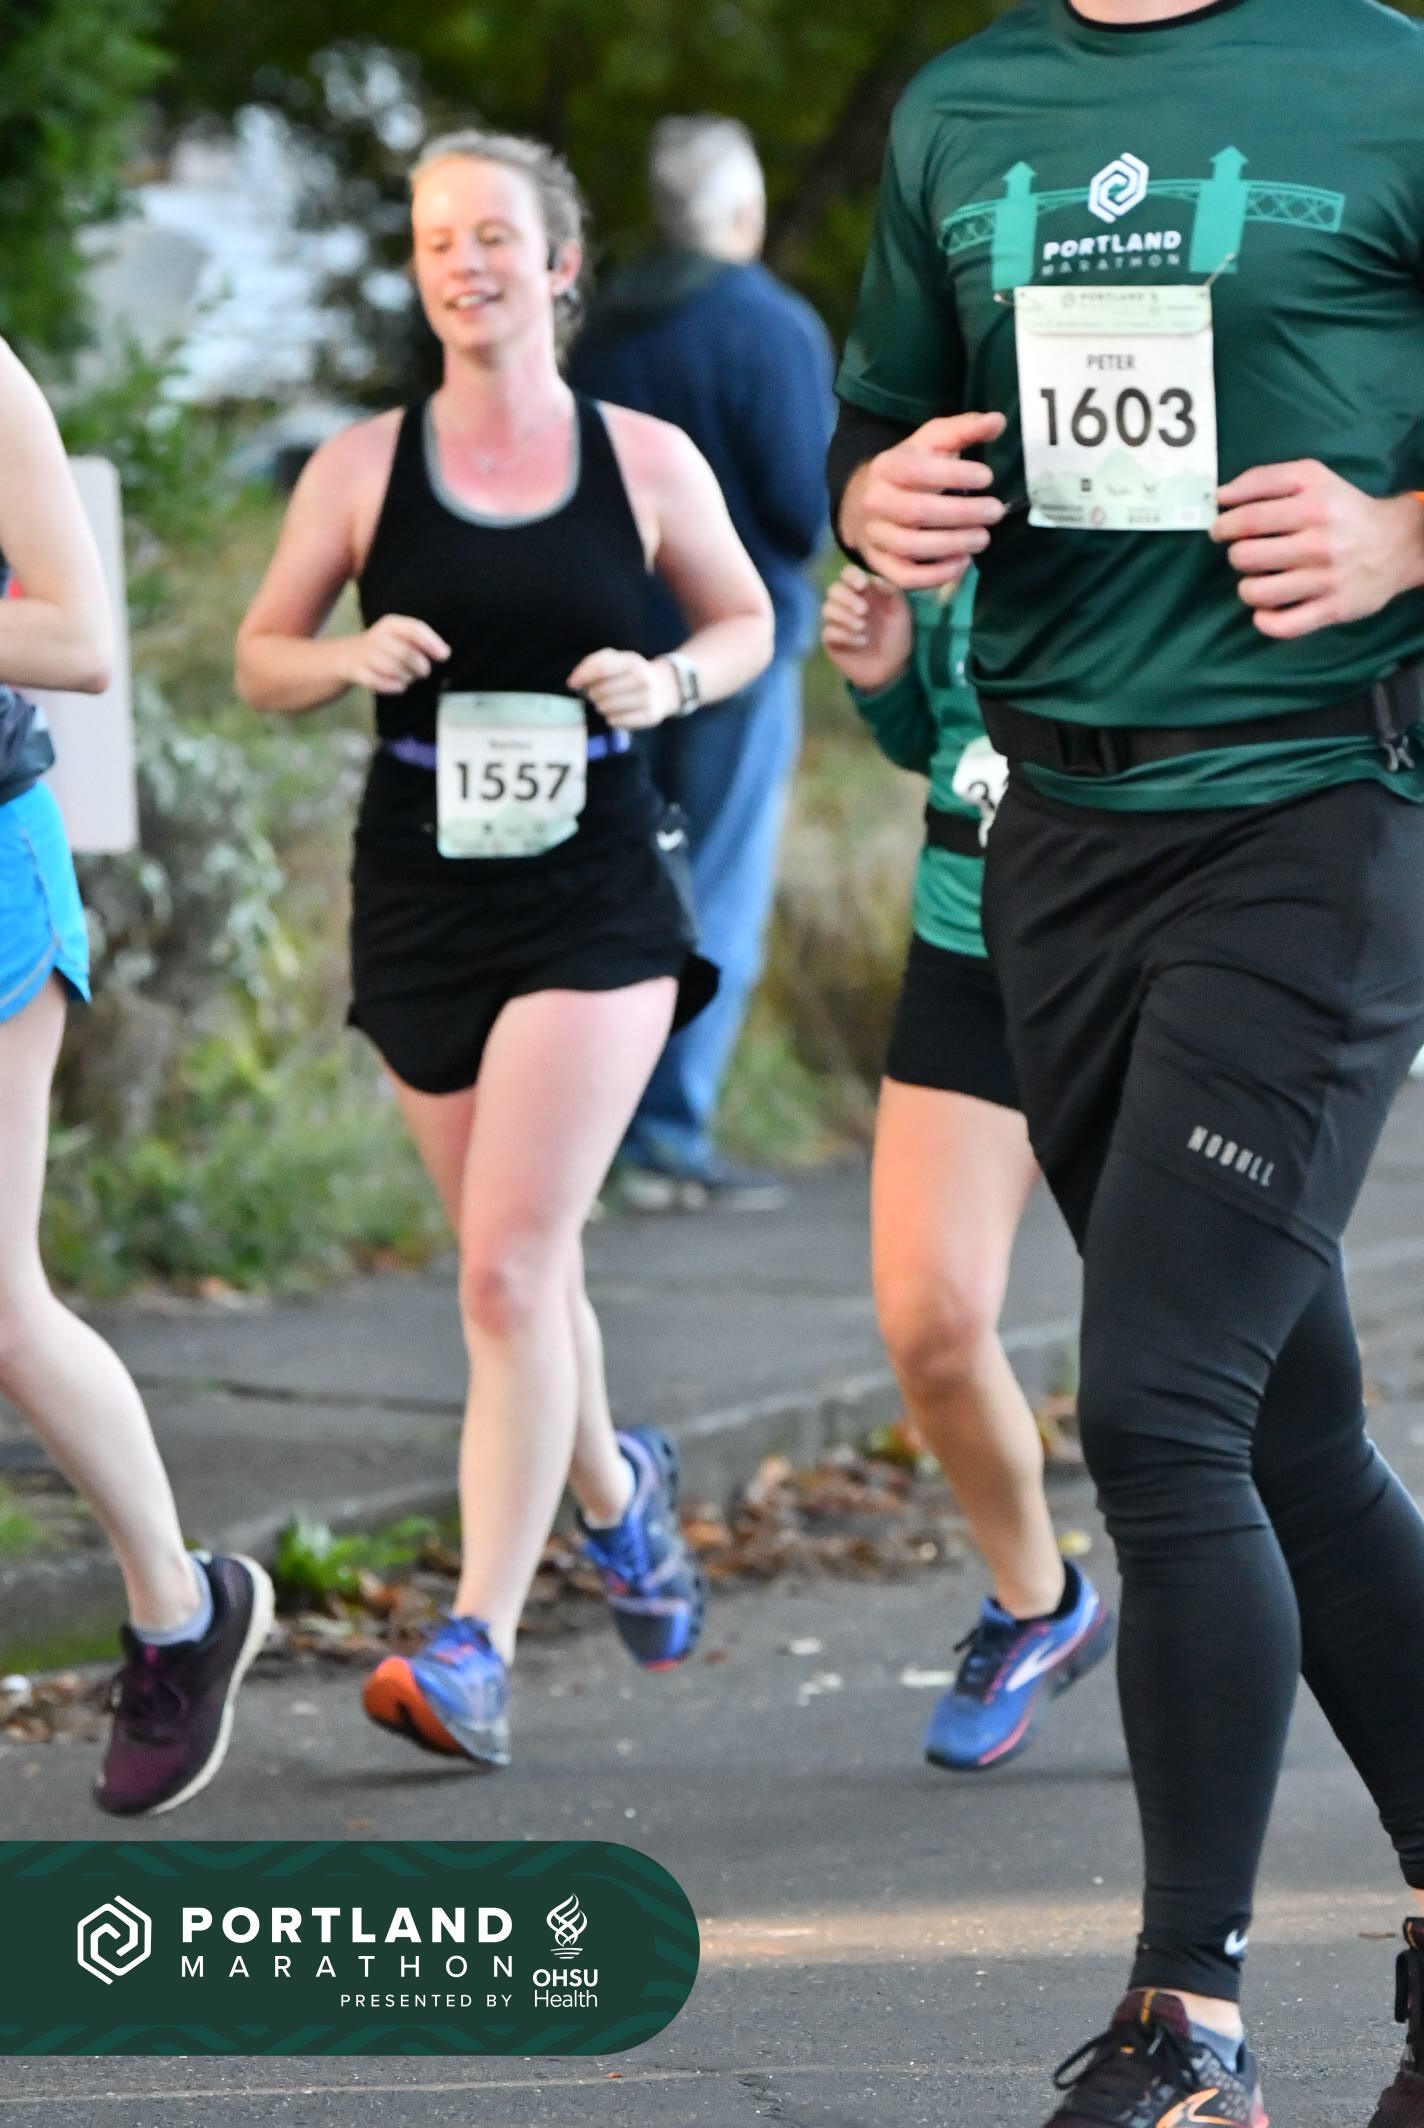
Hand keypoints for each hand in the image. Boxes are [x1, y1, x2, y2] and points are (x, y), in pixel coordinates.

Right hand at [340, 614, 450, 693]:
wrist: (348, 655)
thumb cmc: (385, 647)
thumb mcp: (400, 637)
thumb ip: (421, 642)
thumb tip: (444, 653)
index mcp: (391, 624)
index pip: (414, 629)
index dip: (431, 643)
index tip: (445, 656)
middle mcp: (377, 636)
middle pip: (405, 652)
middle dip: (420, 665)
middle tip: (424, 672)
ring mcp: (366, 654)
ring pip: (392, 668)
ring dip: (407, 677)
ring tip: (409, 678)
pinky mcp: (358, 671)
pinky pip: (379, 682)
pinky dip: (393, 686)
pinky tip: (399, 686)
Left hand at [567, 648, 679, 728]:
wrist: (664, 688)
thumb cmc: (630, 674)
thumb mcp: (616, 661)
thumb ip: (594, 665)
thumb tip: (574, 682)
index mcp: (632, 661)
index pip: (602, 668)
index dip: (583, 676)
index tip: (572, 684)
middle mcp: (643, 679)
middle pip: (602, 691)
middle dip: (592, 694)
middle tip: (596, 694)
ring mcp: (648, 698)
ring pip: (607, 709)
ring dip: (601, 707)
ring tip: (607, 703)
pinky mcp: (650, 716)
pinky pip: (617, 721)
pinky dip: (611, 719)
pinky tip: (616, 713)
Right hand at [820, 566, 912, 691]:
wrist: (892, 668)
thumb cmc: (896, 636)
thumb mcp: (901, 611)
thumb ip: (891, 592)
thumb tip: (873, 580)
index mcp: (863, 592)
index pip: (847, 574)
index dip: (851, 576)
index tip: (862, 586)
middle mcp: (847, 604)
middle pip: (833, 590)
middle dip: (847, 598)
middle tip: (864, 611)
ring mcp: (837, 622)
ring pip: (827, 609)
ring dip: (845, 616)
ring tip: (863, 627)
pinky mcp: (831, 641)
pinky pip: (828, 632)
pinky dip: (845, 635)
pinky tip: (861, 641)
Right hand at [841, 411, 1006, 590]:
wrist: (865, 501)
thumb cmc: (908, 470)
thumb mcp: (931, 443)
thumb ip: (963, 430)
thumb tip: (997, 421)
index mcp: (886, 466)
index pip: (918, 470)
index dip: (955, 475)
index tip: (988, 477)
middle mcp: (874, 501)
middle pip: (917, 512)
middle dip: (962, 513)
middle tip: (995, 512)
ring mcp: (875, 536)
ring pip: (911, 546)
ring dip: (953, 545)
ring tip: (983, 538)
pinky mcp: (880, 564)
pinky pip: (906, 577)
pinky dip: (936, 575)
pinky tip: (962, 563)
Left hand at [1212, 463, 1423, 639]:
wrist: (1398, 543)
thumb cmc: (1343, 508)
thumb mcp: (1311, 477)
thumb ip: (1263, 479)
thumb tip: (1220, 496)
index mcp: (1313, 505)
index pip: (1247, 519)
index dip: (1222, 526)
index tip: (1220, 530)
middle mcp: (1320, 543)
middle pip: (1245, 557)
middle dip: (1236, 555)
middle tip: (1245, 553)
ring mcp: (1326, 579)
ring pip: (1257, 593)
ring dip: (1247, 588)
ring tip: (1258, 579)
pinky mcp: (1332, 609)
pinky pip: (1282, 626)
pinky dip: (1264, 620)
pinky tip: (1267, 608)